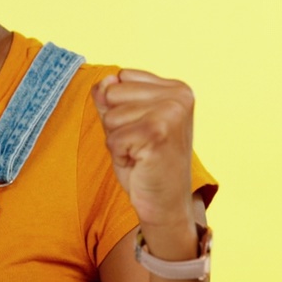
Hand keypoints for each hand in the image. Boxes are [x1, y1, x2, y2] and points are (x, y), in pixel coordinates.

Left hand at [93, 69, 194, 229]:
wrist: (166, 204)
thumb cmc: (145, 162)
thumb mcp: (124, 122)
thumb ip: (110, 98)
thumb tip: (103, 82)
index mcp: (176, 88)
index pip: (120, 77)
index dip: (121, 107)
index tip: (142, 129)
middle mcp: (179, 95)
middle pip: (112, 93)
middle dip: (116, 123)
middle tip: (140, 144)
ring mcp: (171, 112)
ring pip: (110, 116)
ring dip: (118, 141)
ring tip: (140, 153)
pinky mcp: (158, 132)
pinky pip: (113, 138)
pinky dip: (119, 155)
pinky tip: (140, 163)